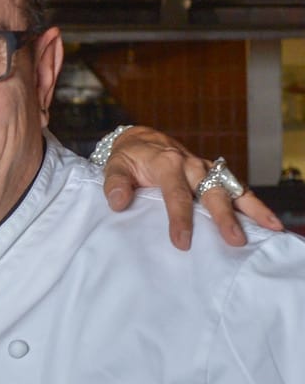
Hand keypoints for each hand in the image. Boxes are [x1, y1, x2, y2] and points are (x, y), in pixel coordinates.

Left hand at [102, 126, 283, 250]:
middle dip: (223, 216)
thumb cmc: (128, 158)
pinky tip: (269, 222)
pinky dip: (254, 204)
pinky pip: (236, 188)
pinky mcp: (213, 175)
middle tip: (233, 239)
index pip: (176, 193)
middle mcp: (191, 164)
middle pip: (211, 191)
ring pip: (231, 188)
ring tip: (269, 228)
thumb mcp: (114, 167)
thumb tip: (117, 202)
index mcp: (167, 163)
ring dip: (250, 209)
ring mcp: (206, 169)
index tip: (182, 242)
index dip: (180, 218)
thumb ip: (114, 184)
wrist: (142, 141)